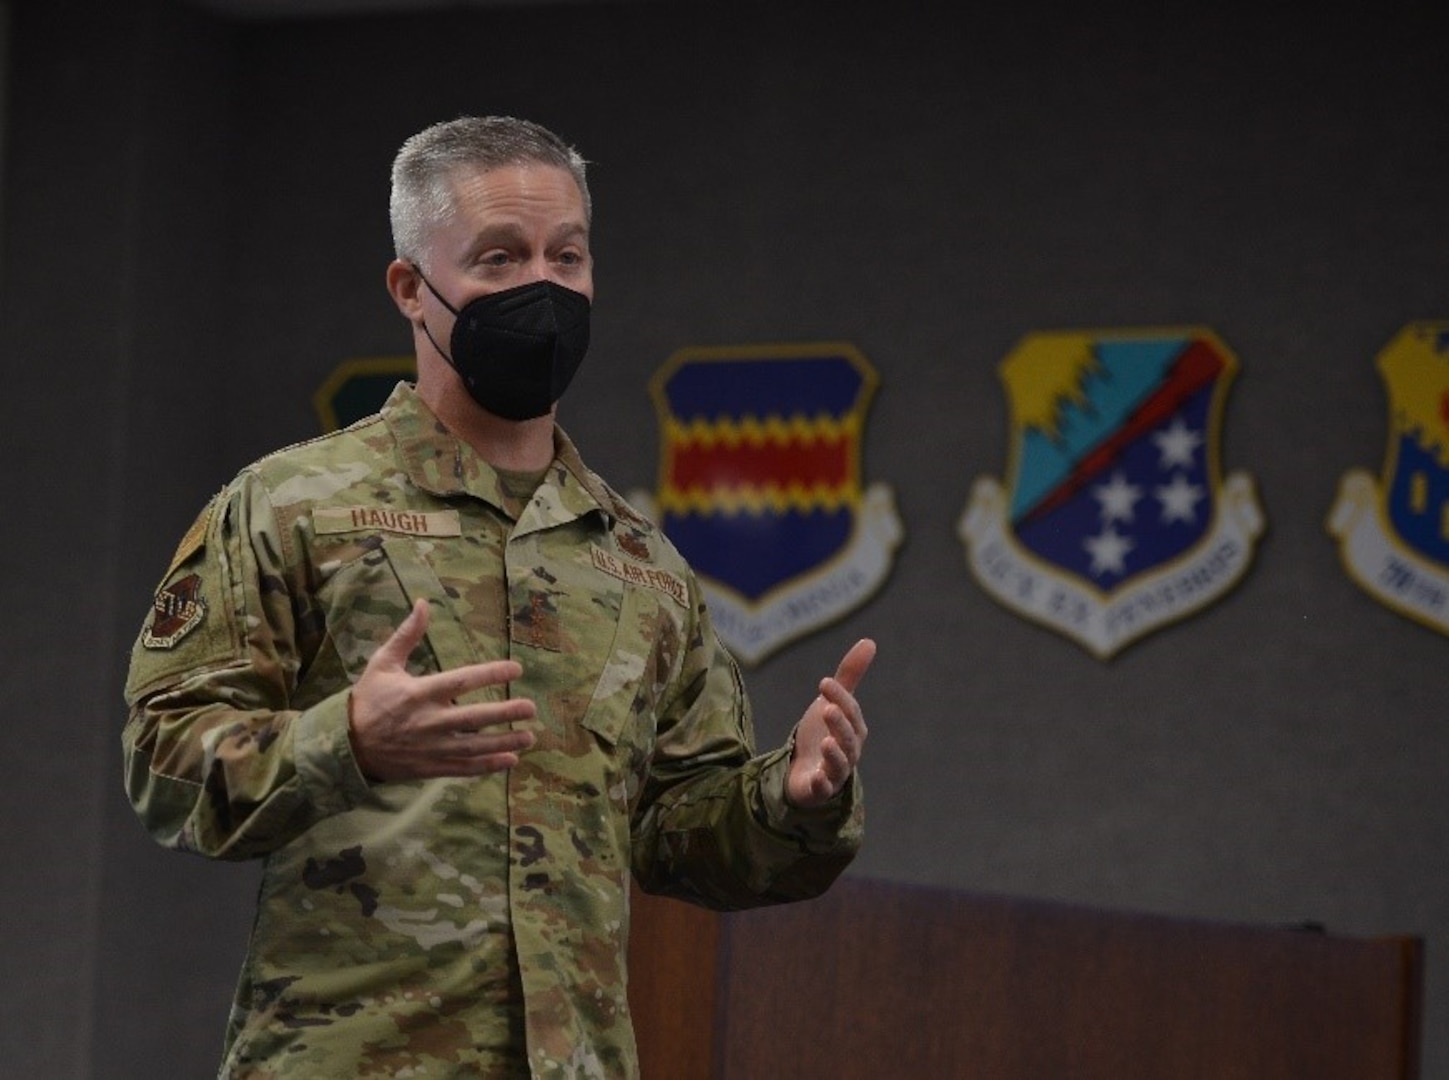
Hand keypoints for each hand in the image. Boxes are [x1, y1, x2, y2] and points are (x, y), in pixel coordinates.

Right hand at [347, 599, 536, 780]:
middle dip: (505, 712)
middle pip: (474, 717)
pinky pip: (463, 768)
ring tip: (530, 737)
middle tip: (531, 708)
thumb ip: (407, 635)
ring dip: (504, 742)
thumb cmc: (368, 699)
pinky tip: (510, 760)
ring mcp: (430, 747)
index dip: (490, 674)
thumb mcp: (382, 663)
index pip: (461, 681)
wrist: (346, 745)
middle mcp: (428, 721)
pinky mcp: (429, 767)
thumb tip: (424, 603)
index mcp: (418, 692)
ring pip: (474, 746)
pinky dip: (487, 766)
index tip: (516, 669)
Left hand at [785, 638, 875, 808]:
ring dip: (834, 754)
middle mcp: (849, 752)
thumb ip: (849, 675)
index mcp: (854, 731)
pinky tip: (815, 776)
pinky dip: (821, 784)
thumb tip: (870, 641)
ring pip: (840, 765)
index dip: (839, 697)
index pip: (850, 713)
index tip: (823, 682)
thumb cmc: (821, 732)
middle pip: (848, 739)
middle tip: (826, 709)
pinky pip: (823, 789)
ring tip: (825, 741)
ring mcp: (834, 773)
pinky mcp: (818, 790)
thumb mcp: (831, 701)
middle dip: (839, 724)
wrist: (801, 768)